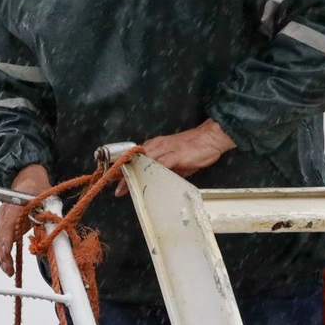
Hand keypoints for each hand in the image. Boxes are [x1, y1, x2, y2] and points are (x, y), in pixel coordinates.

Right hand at [0, 163, 53, 276]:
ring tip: (9, 270)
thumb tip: (53, 235)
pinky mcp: (2, 223)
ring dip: (0, 257)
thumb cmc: (38, 187)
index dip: (5, 244)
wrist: (27, 178)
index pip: (6, 227)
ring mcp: (1, 218)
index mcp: (15, 206)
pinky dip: (1, 252)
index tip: (8, 258)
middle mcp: (4, 212)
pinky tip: (8, 262)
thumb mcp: (49, 199)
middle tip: (10, 271)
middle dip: (1, 256)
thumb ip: (51, 216)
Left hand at [117, 120, 235, 194]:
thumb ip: (166, 171)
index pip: (135, 158)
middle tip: (113, 187)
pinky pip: (159, 163)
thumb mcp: (177, 164)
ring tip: (123, 187)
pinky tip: (144, 180)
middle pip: (134, 160)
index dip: (123, 169)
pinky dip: (150, 172)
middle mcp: (156, 146)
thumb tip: (159, 183)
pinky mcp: (175, 155)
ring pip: (143, 162)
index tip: (114, 181)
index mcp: (155, 147)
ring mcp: (165, 149)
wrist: (211, 137)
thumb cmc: (195, 149)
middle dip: (122, 173)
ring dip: (132, 174)